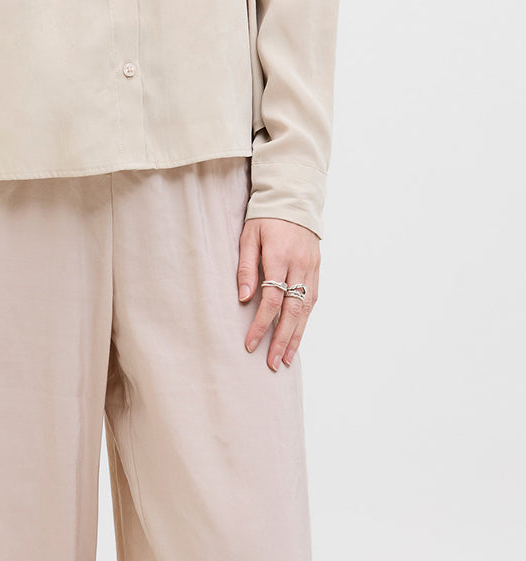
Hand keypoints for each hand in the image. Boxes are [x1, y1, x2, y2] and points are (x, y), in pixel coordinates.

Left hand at [236, 218, 319, 371]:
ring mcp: (311, 268)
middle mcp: (299, 265)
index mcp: (279, 257)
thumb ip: (246, 268)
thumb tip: (243, 299)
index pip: (271, 299)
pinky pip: (313, 299)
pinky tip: (298, 334)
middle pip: (291, 310)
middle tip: (271, 362)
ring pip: (305, 309)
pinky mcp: (317, 268)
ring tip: (286, 358)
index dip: (261, 324)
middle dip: (281, 339)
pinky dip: (305, 320)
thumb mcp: (248, 236)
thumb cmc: (264, 217)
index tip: (250, 343)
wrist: (292, 198)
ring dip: (296, 335)